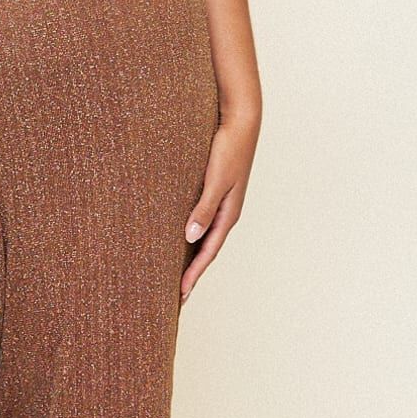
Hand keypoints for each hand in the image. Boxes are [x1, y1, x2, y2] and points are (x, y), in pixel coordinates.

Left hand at [180, 110, 258, 304]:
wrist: (241, 120)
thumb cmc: (229, 148)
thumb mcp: (215, 180)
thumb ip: (203, 208)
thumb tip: (190, 238)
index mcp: (228, 214)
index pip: (208, 252)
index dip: (194, 274)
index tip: (180, 295)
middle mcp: (225, 212)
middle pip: (206, 250)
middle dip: (193, 273)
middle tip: (177, 297)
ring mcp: (221, 202)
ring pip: (203, 236)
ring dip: (191, 256)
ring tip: (175, 274)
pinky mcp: (213, 190)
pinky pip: (201, 220)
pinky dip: (190, 235)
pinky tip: (179, 239)